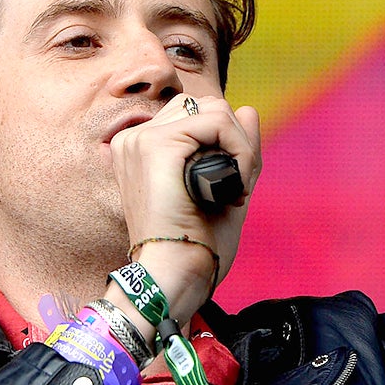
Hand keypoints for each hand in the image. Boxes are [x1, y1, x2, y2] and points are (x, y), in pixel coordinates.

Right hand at [107, 94, 259, 327]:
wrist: (175, 278)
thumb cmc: (194, 246)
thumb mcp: (223, 188)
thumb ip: (235, 149)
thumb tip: (249, 108)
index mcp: (141, 149)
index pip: (195, 117)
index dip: (226, 145)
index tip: (232, 189)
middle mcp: (135, 139)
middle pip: (206, 107)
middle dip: (235, 143)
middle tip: (238, 189)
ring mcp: (142, 139)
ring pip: (214, 110)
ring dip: (240, 147)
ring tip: (237, 188)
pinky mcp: (158, 145)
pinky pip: (217, 121)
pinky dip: (240, 150)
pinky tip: (237, 186)